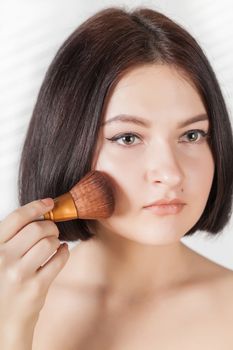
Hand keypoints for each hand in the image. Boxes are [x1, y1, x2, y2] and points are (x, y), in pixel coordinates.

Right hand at [0, 198, 69, 328]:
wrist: (3, 324)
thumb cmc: (2, 287)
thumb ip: (11, 240)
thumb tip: (38, 215)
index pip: (16, 218)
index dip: (35, 206)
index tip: (48, 203)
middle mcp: (3, 259)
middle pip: (37, 228)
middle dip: (50, 225)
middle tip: (53, 229)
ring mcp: (20, 274)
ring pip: (49, 242)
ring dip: (56, 240)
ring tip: (54, 244)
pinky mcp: (36, 288)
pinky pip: (59, 260)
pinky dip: (64, 252)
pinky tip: (62, 252)